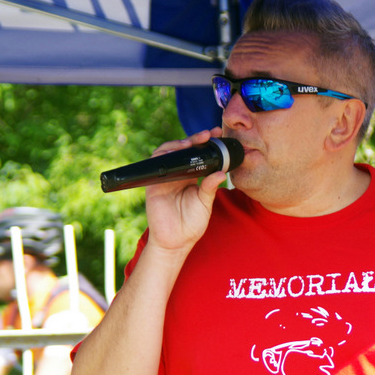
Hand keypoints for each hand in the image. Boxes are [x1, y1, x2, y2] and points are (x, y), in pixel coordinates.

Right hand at [144, 127, 226, 253]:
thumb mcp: (205, 203)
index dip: (205, 143)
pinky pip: (156, 165)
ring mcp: (165, 177)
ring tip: (192, 142)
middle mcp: (177, 174)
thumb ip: (210, 187)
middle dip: (194, 139)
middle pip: (183, 149)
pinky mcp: (153, 184)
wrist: (177, 241)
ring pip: (168, 153)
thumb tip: (221, 172)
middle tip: (208, 133)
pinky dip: (163, 156)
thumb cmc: (192, 223)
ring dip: (178, 144)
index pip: (197, 154)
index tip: (217, 134)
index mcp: (190, 176)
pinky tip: (174, 152)